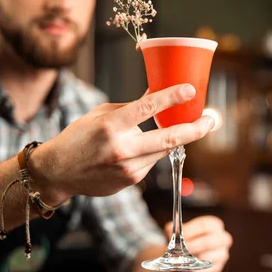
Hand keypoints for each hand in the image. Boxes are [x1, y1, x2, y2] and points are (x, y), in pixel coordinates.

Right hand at [29, 84, 214, 204]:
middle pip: (169, 138)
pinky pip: (152, 162)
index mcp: (111, 126)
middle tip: (212, 120)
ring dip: (173, 138)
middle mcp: (122, 149)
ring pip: (163, 150)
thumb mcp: (100, 114)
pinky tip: (140, 148)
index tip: (190, 90)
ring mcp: (128, 168)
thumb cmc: (78, 138)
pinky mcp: (132, 181)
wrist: (59, 173)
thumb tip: (158, 94)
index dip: (172, 97)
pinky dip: (152, 152)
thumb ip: (130, 107)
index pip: (148, 108)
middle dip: (196, 129)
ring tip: (182, 127)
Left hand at [165, 216, 231, 271]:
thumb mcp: (180, 231)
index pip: (204, 225)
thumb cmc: (187, 238)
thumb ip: (176, 231)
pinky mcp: (218, 267)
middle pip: (208, 241)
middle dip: (192, 247)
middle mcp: (222, 238)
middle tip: (179, 251)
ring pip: (209, 257)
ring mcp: (222, 253)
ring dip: (194, 260)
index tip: (178, 238)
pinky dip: (197, 271)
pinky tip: (189, 270)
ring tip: (182, 260)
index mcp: (214, 225)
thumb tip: (171, 235)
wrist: (190, 253)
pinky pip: (208, 270)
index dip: (190, 231)